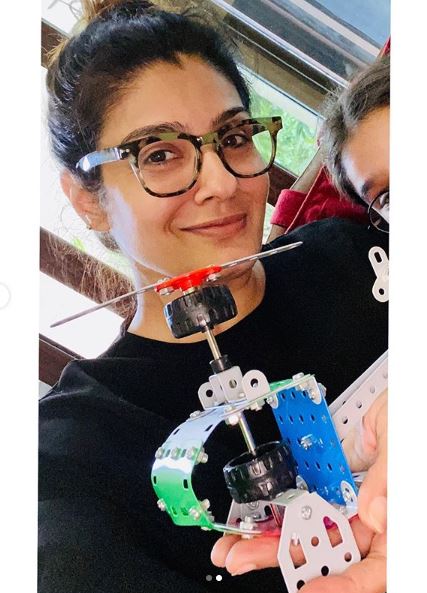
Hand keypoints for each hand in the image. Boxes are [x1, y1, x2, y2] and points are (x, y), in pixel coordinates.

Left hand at [211, 391, 387, 590]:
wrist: (405, 393)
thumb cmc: (414, 419)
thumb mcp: (405, 448)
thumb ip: (389, 481)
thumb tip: (376, 514)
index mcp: (399, 523)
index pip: (373, 569)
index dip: (339, 585)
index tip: (306, 589)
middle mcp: (377, 518)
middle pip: (330, 551)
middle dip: (284, 556)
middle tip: (243, 557)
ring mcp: (354, 500)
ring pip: (313, 526)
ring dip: (276, 534)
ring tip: (239, 541)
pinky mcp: (336, 481)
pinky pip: (308, 496)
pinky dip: (285, 504)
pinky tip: (261, 511)